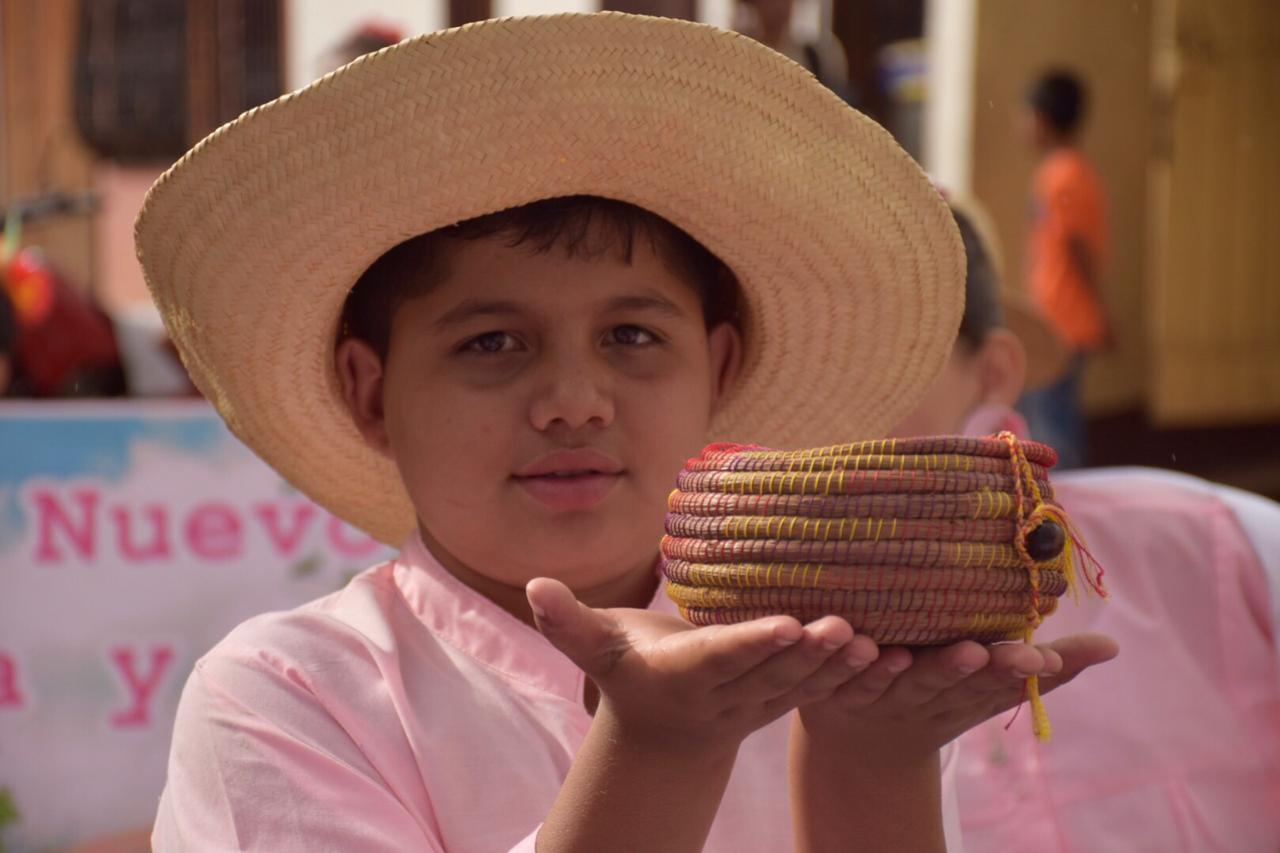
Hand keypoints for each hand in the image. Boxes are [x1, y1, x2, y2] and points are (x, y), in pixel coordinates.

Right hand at [526, 577, 879, 755]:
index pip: (724, 655)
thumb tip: (532, 585)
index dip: (753, 642)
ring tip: (891, 644)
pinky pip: (830, 685)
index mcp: (689, 674)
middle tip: (852, 626)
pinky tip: (908, 654)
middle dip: (814, 652)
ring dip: (852, 668)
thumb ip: (569, 622)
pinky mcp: (791, 695)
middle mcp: (733, 691)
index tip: (785, 625)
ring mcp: (766, 699)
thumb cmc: (632, 674)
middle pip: (778, 671)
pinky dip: (865, 673)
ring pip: (812, 682)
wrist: (670, 733)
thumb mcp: (598, 652)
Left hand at [796, 632, 1118, 760]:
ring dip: (897, 667)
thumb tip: (1113, 647)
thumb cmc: (940, 691)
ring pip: (891, 681)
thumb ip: (1047, 666)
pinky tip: (857, 642)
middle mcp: (921, 695)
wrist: (861, 737)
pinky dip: (849, 662)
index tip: (1031, 656)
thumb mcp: (992, 682)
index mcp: (962, 692)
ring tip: (910, 653)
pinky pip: (839, 674)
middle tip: (982, 653)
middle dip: (960, 670)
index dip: (1009, 672)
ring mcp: (877, 693)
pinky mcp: (832, 686)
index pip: (991, 683)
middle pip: (942, 683)